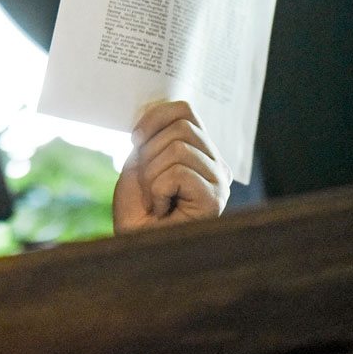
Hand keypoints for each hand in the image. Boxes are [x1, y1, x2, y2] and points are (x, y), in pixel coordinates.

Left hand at [113, 100, 231, 232]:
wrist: (132, 246)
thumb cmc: (136, 209)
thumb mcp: (139, 162)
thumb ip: (153, 135)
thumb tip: (155, 107)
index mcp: (201, 152)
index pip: (185, 110)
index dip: (153, 117)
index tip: (135, 139)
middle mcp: (217, 165)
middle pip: (182, 126)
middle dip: (149, 152)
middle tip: (147, 183)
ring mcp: (220, 182)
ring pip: (179, 148)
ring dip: (151, 174)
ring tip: (154, 198)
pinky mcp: (215, 199)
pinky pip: (179, 171)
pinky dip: (157, 189)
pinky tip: (160, 209)